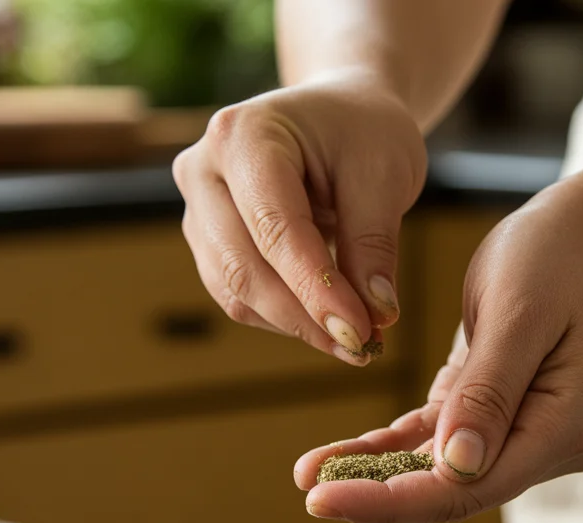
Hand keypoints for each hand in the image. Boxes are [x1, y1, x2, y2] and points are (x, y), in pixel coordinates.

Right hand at [173, 72, 427, 364]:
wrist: (341, 114)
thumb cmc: (364, 131)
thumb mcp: (385, 173)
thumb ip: (375, 245)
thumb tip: (376, 316)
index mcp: (243, 135)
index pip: (276, 230)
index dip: (317, 290)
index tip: (360, 333)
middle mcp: (203, 169)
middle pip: (243, 267)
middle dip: (304, 317)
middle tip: (363, 348)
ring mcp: (197, 207)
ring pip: (235, 290)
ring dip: (295, 324)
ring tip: (355, 338)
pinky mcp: (207, 240)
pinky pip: (238, 295)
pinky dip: (284, 317)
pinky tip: (328, 321)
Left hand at [294, 181, 582, 522]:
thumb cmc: (557, 256)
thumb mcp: (517, 313)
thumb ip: (489, 392)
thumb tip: (455, 464)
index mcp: (566, 426)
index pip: (472, 485)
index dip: (397, 500)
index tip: (329, 499)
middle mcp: (550, 444)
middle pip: (454, 489)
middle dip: (378, 494)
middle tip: (308, 493)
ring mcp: (525, 434)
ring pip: (439, 470)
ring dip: (375, 475)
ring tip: (310, 474)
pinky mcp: (496, 415)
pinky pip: (435, 440)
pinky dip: (389, 448)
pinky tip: (338, 456)